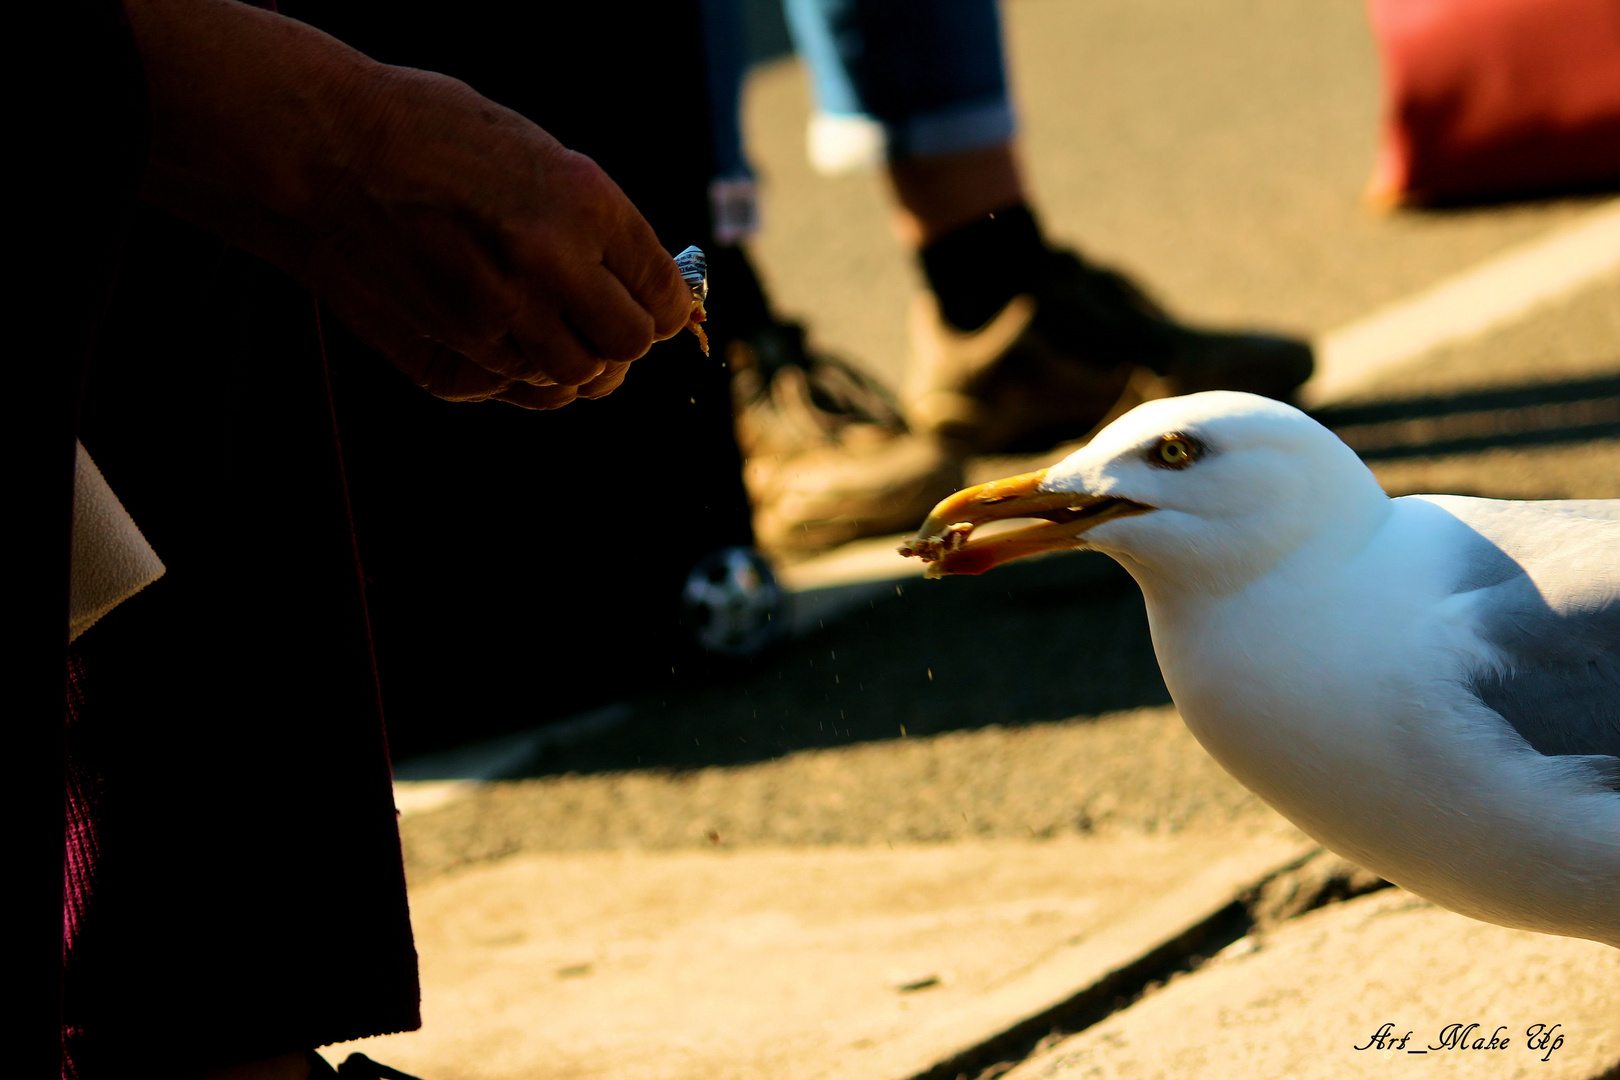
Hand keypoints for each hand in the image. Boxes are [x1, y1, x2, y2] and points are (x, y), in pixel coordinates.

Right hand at [128, 0, 691, 406]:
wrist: (328, 148)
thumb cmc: (431, 134)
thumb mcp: (535, 154)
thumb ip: (591, 218)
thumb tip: (640, 271)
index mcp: (588, 201)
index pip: (666, 291)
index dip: (665, 306)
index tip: (656, 307)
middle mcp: (556, 260)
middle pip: (632, 343)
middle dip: (625, 337)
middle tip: (604, 321)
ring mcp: (506, 308)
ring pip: (579, 374)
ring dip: (575, 358)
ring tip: (552, 326)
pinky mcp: (460, 342)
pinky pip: (521, 381)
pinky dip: (523, 367)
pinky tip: (506, 331)